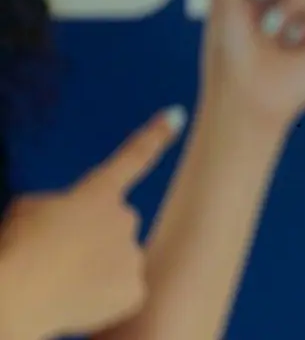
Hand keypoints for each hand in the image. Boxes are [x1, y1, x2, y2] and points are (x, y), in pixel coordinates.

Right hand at [0, 107, 185, 339]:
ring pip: (117, 261)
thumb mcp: (29, 210)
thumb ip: (60, 208)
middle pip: (115, 226)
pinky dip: (102, 298)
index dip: (155, 136)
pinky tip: (76, 301)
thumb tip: (68, 222)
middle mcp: (124, 218)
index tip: (176, 115)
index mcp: (97, 193)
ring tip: (61, 283)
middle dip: (94, 238)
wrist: (16, 297)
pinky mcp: (134, 290)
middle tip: (60, 257)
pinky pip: (121, 292)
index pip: (131, 159)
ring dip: (95, 270)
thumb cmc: (16, 249)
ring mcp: (133, 255)